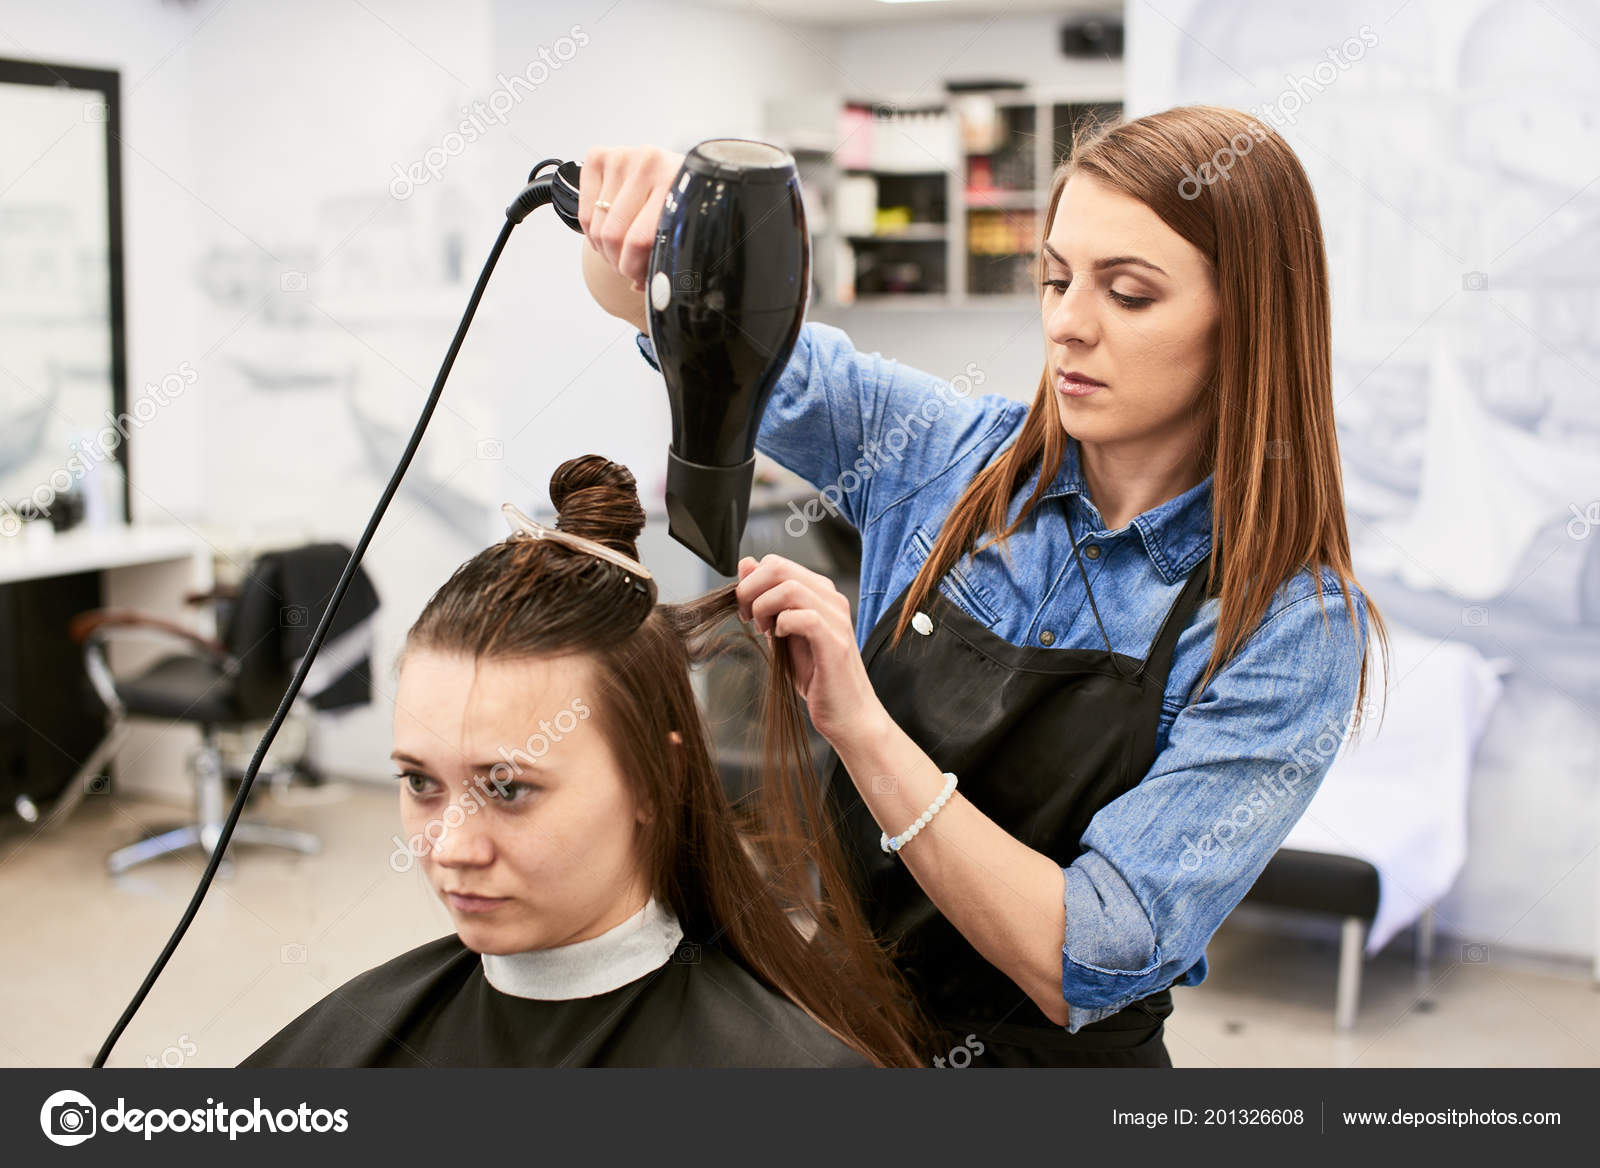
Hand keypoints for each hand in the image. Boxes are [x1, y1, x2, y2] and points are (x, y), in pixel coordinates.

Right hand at [579, 145, 685, 291]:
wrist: (676, 173)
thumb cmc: (681, 204)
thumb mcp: (687, 229)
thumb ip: (671, 256)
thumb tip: (641, 287)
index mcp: (676, 181)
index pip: (639, 240)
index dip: (635, 269)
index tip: (640, 279)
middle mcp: (649, 162)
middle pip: (613, 235)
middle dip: (619, 262)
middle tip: (631, 266)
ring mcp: (621, 157)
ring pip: (596, 228)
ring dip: (606, 250)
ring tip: (623, 249)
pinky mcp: (598, 157)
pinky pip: (584, 213)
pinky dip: (592, 233)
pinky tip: (610, 231)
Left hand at [735, 554, 885, 749]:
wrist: (849, 713)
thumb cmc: (817, 676)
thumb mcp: (783, 633)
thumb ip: (767, 602)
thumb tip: (745, 566)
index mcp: (819, 593)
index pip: (776, 563)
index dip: (750, 582)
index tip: (745, 610)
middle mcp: (831, 599)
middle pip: (779, 568)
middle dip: (750, 591)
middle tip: (747, 618)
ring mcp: (836, 619)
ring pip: (790, 588)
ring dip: (764, 607)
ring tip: (763, 630)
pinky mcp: (835, 642)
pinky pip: (804, 617)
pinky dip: (783, 625)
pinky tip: (780, 638)